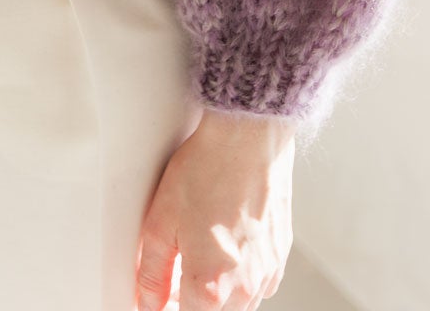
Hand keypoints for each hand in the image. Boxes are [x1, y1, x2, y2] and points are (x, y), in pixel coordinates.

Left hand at [136, 107, 294, 310]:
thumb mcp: (160, 222)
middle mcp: (245, 287)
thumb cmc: (207, 170)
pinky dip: (244, 277)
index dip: (167, 306)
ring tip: (204, 251)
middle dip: (192, 301)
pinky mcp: (282, 254)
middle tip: (178, 270)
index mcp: (212, 287)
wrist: (248, 136)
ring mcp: (268, 272)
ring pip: (240, 305)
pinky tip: (230, 247)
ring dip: (220, 292)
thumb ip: (151, 274)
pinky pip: (261, 285)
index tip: (163, 292)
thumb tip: (148, 302)